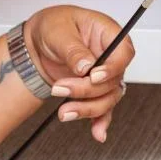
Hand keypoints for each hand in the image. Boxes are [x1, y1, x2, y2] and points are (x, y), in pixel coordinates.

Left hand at [24, 5, 135, 142]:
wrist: (36, 43)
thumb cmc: (51, 26)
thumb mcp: (58, 31)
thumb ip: (73, 49)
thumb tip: (86, 66)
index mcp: (107, 33)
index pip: (124, 52)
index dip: (113, 67)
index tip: (94, 76)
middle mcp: (109, 56)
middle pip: (113, 80)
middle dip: (86, 90)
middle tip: (60, 89)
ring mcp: (103, 75)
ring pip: (108, 98)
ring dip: (87, 108)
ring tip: (63, 112)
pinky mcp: (94, 90)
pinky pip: (103, 108)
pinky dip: (100, 121)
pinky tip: (97, 133)